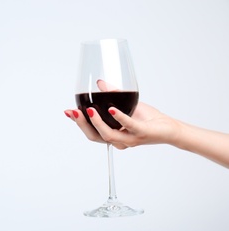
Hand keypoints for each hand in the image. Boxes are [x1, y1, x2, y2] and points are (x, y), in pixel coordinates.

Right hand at [64, 102, 180, 149]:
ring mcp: (129, 138)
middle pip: (94, 136)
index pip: (91, 131)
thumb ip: (112, 95)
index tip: (67, 112)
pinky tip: (111, 110)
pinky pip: (128, 126)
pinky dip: (119, 117)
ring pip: (107, 135)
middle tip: (73, 111)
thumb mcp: (127, 104)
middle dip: (81, 124)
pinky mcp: (141, 133)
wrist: (169, 128)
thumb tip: (99, 83)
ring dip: (96, 122)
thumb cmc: (149, 119)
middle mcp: (119, 140)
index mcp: (113, 134)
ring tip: (89, 110)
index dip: (78, 123)